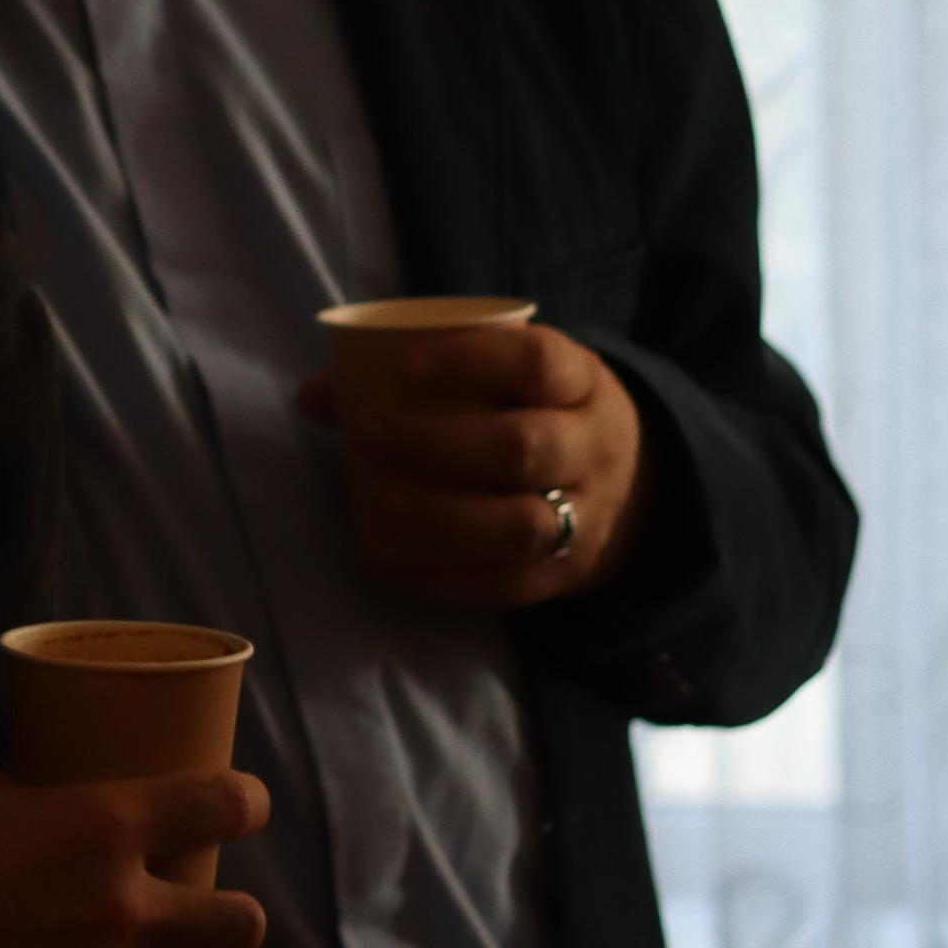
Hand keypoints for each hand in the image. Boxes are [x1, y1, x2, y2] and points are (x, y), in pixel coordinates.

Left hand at [299, 321, 650, 606]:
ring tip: (376, 503)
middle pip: (526, 449)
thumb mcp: (510, 376)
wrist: (633, 483)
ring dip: (441, 518)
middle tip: (369, 435)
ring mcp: (588, 516)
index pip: (538, 362)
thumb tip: (314, 393)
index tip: (406, 369)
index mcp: (580, 380)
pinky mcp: (568, 574)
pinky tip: (392, 560)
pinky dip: (447, 576)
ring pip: (524, 526)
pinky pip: (511, 585)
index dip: (473, 362)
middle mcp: (593, 446)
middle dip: (439, 446)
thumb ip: (416, 374)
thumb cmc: (536, 410)